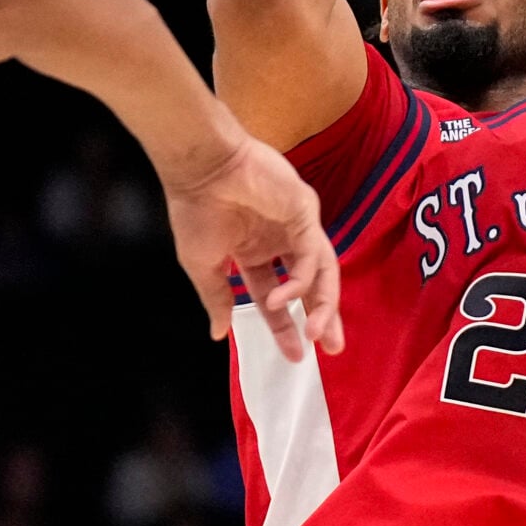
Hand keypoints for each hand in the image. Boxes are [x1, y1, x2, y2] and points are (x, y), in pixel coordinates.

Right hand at [162, 134, 345, 362]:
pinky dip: (300, 280)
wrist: (201, 170)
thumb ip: (217, 299)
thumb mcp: (203, 265)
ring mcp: (296, 225)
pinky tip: (282, 298)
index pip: (276, 293)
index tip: (294, 355)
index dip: (284, 324)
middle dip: (321, 316)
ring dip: (322, 304)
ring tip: (317, 334)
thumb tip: (218, 335)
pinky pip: (311, 253)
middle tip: (329, 349)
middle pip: (310, 284)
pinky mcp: (305, 211)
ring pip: (322, 270)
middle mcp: (280, 239)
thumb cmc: (196, 212)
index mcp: (254, 251)